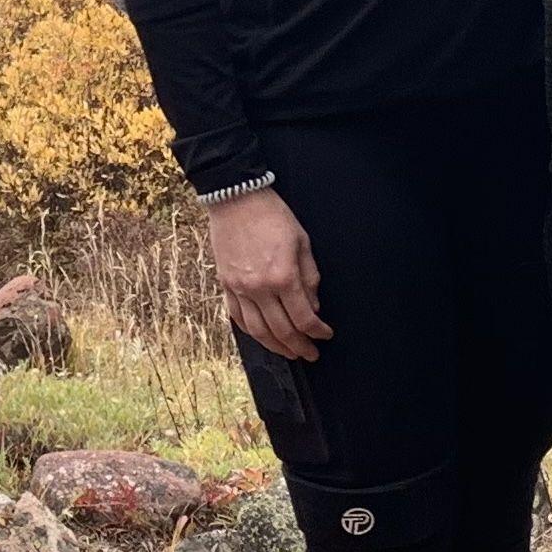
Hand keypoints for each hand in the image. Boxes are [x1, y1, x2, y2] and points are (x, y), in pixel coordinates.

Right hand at [202, 188, 329, 359]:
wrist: (235, 198)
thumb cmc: (272, 215)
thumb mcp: (302, 241)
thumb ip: (309, 277)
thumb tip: (312, 306)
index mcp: (283, 276)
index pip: (304, 317)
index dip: (318, 331)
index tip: (325, 335)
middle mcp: (260, 288)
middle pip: (282, 330)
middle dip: (300, 346)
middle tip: (310, 353)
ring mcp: (240, 289)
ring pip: (258, 331)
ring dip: (276, 346)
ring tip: (288, 352)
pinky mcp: (226, 285)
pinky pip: (238, 317)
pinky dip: (252, 332)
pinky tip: (262, 336)